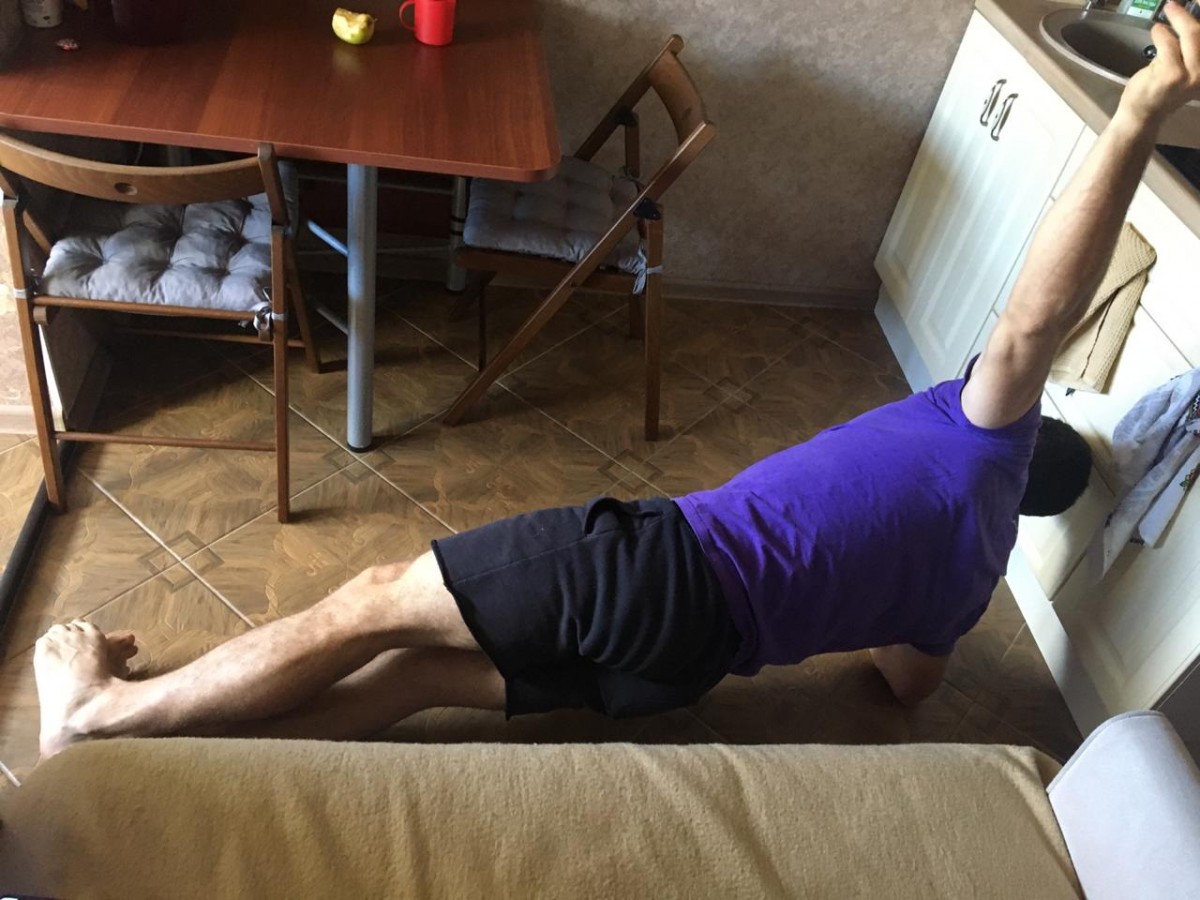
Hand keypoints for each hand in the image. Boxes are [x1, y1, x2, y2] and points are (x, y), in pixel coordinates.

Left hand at [1120, 1, 1199, 124]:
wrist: (1143, 115)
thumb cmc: (1163, 90)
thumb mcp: (1186, 67)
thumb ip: (1191, 48)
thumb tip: (1190, 20)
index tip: (1198, 1)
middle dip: (1190, 13)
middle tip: (1175, 3)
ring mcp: (1191, 74)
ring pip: (1191, 34)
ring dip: (1178, 18)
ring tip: (1169, 9)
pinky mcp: (1172, 74)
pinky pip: (1168, 43)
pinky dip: (1162, 33)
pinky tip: (1157, 30)